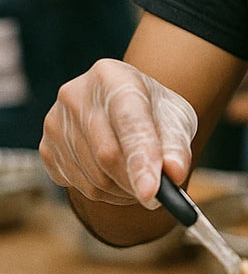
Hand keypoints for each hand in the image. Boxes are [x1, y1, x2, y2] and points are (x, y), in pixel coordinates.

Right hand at [40, 58, 197, 208]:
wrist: (123, 102)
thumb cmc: (153, 109)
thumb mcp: (175, 118)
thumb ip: (177, 146)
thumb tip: (174, 174)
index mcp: (115, 77)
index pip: (129, 122)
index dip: (140, 159)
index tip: (152, 192)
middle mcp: (78, 94)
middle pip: (107, 154)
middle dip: (136, 182)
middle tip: (158, 196)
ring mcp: (56, 121)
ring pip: (92, 177)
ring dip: (122, 191)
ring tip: (140, 180)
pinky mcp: (46, 146)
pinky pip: (76, 186)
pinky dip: (104, 193)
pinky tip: (116, 176)